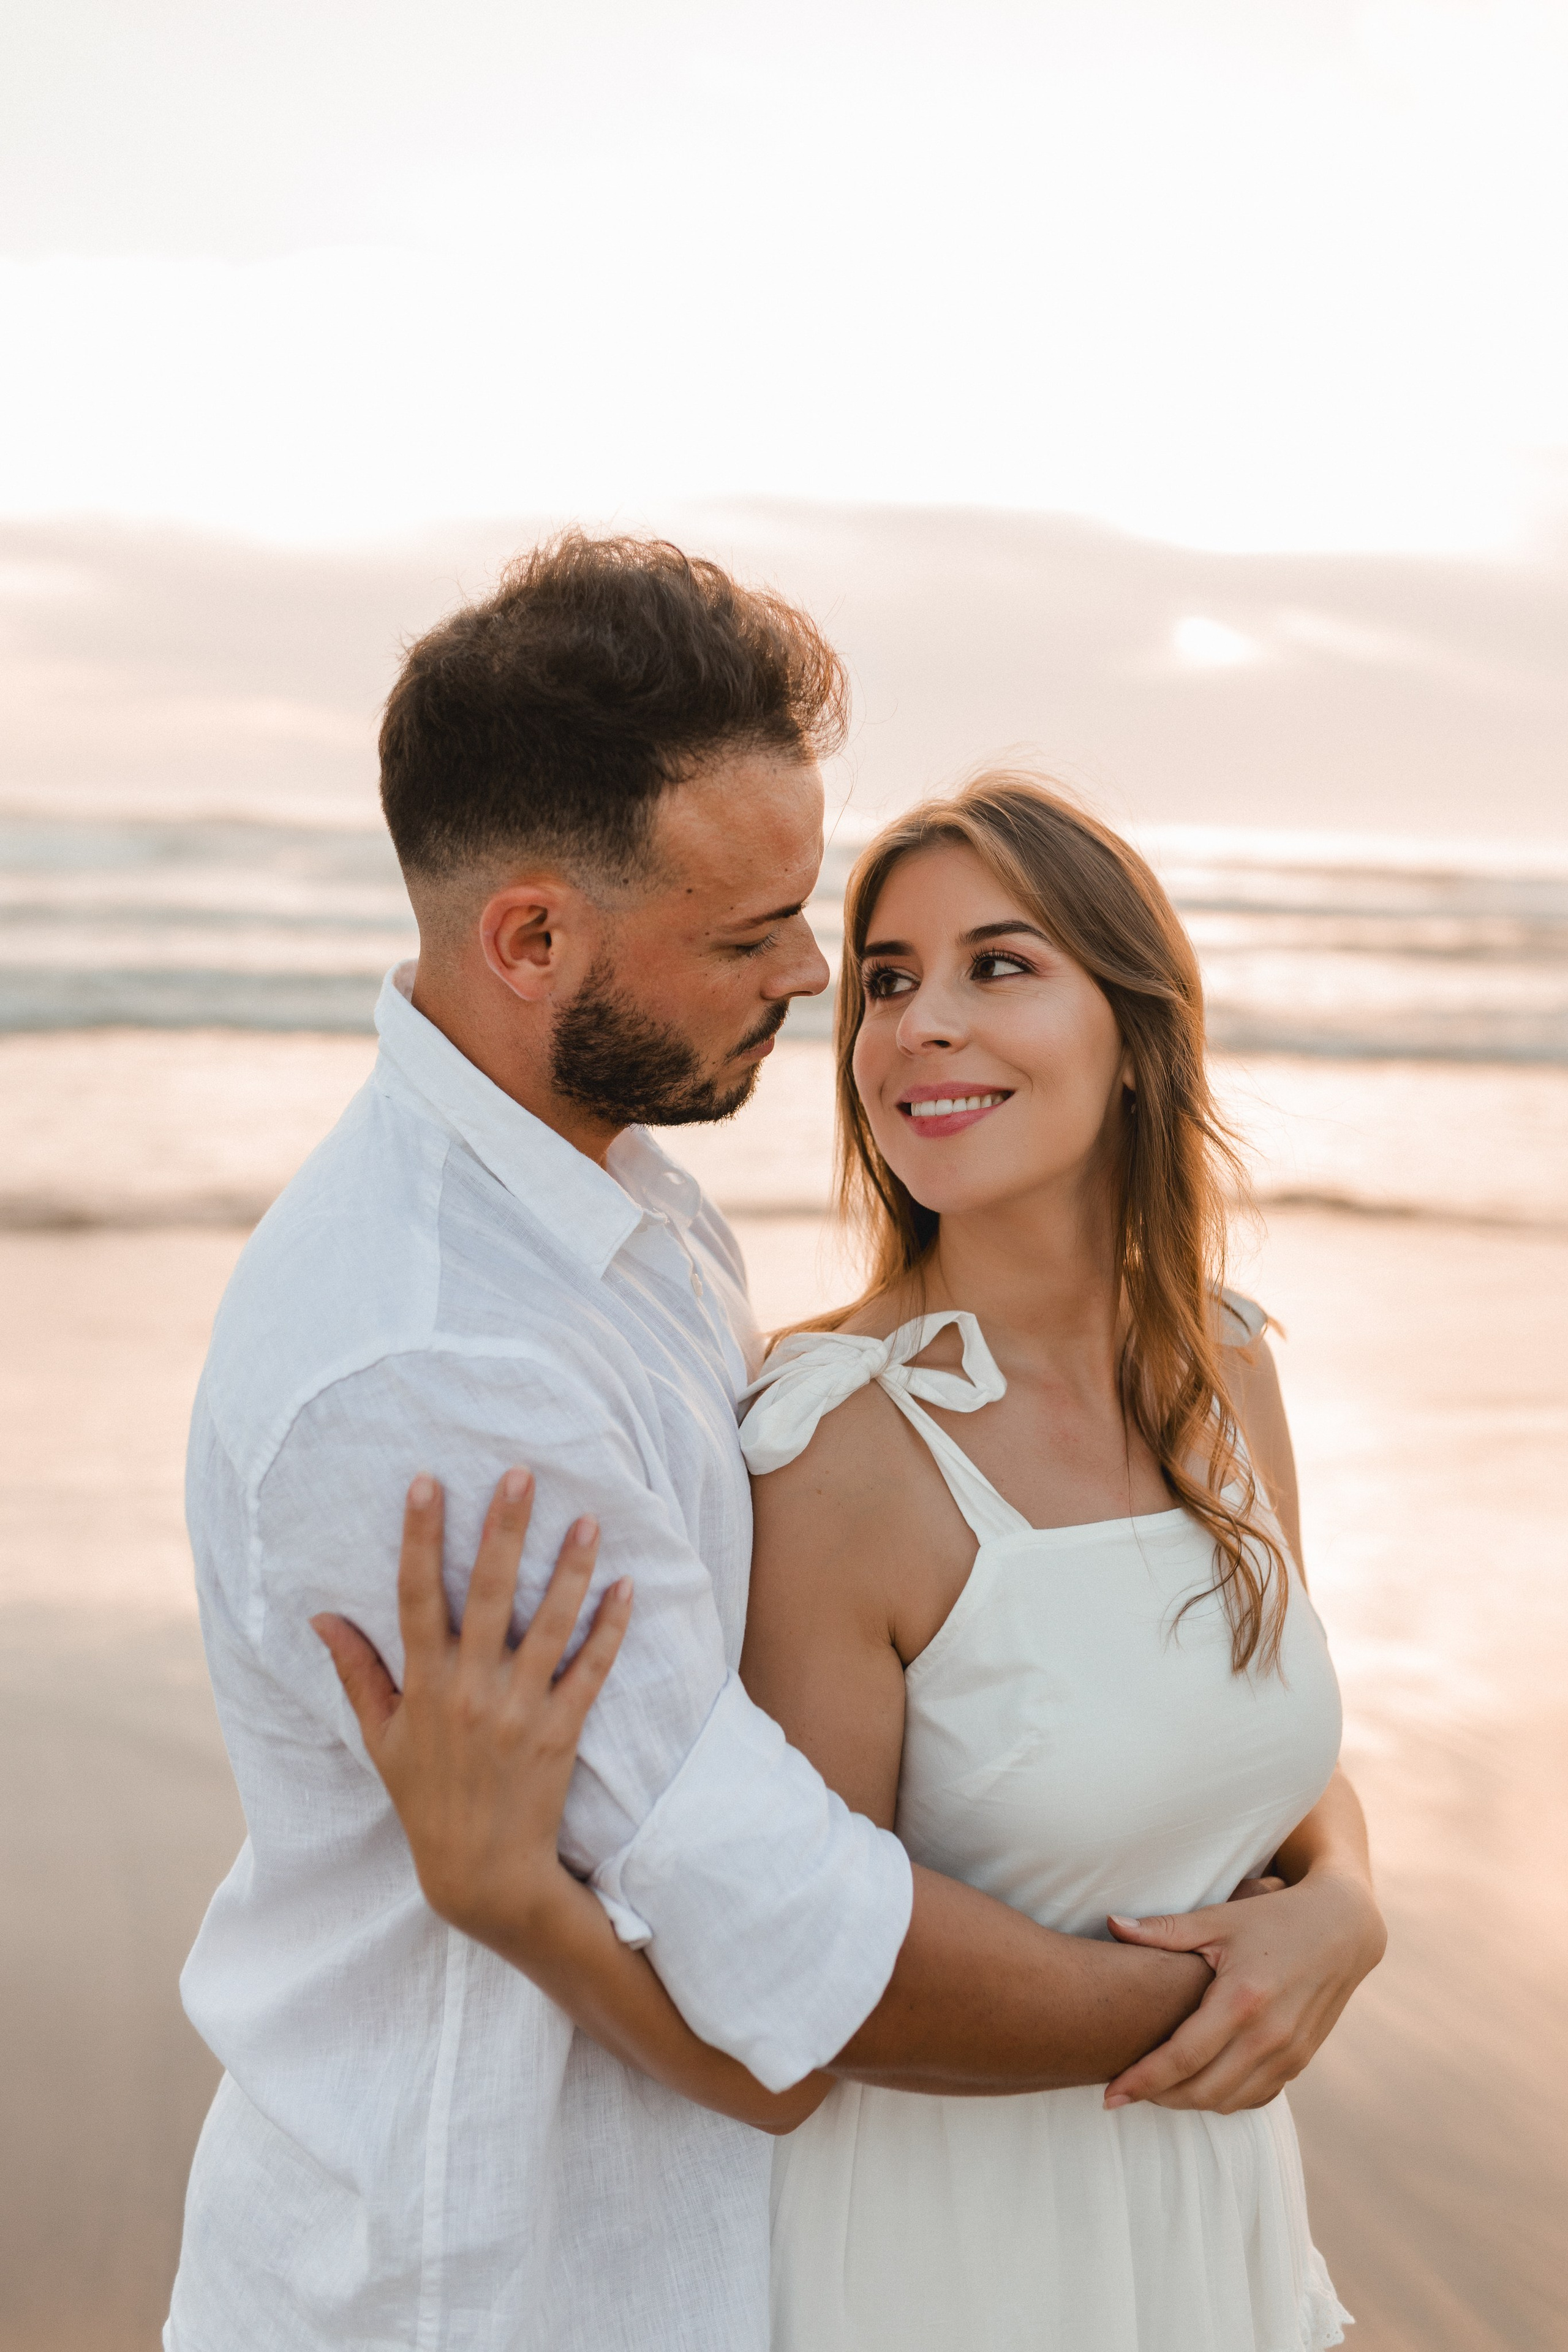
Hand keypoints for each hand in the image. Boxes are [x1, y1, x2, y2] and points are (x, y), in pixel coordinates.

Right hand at [310, 1468, 632, 1942]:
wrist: (481, 1874)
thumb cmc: (425, 1799)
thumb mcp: (379, 1739)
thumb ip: (356, 1673)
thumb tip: (321, 1616)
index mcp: (423, 1686)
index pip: (416, 1597)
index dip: (421, 1538)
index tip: (426, 1481)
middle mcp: (470, 1691)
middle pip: (490, 1595)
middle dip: (504, 1531)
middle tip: (521, 1474)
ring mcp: (520, 1711)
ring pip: (550, 1625)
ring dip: (571, 1569)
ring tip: (589, 1518)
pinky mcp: (562, 1732)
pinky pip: (591, 1670)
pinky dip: (611, 1628)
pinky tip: (627, 1585)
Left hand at [1100, 1865, 1385, 2112]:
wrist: (1342, 1928)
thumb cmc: (1273, 1917)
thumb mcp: (1219, 1918)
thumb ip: (1164, 1929)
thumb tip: (1112, 1924)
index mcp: (1242, 2000)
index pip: (1181, 2057)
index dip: (1142, 2081)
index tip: (1110, 2095)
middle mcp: (1269, 2036)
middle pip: (1202, 2090)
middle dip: (1158, 2097)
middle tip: (1125, 2090)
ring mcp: (1289, 2054)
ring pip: (1228, 2101)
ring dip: (1188, 2102)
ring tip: (1156, 2087)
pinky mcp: (1301, 2061)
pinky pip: (1255, 2097)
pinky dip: (1224, 2099)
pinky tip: (1200, 2083)